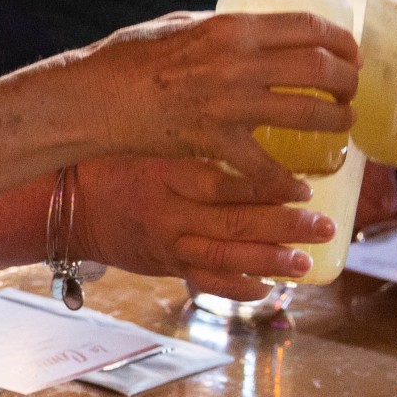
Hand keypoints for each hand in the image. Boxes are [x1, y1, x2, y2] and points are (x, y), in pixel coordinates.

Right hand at [56, 10, 357, 184]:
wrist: (95, 97)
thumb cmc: (130, 57)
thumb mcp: (182, 24)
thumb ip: (224, 28)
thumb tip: (256, 32)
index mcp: (234, 27)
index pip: (309, 26)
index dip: (342, 40)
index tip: (351, 53)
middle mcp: (240, 62)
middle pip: (319, 67)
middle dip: (347, 81)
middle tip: (350, 92)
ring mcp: (230, 104)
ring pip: (307, 112)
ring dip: (334, 121)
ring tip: (340, 126)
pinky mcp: (215, 142)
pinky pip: (265, 166)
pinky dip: (286, 180)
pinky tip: (299, 186)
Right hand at [72, 155, 335, 297]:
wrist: (73, 204)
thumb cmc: (119, 160)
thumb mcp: (153, 139)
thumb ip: (198, 134)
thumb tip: (257, 107)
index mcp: (166, 173)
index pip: (220, 183)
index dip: (264, 188)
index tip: (303, 187)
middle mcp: (167, 212)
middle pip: (231, 223)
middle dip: (282, 228)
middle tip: (323, 226)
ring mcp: (166, 243)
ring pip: (222, 257)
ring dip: (268, 261)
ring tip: (304, 262)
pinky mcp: (164, 266)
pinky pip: (202, 282)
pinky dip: (235, 288)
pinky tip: (267, 289)